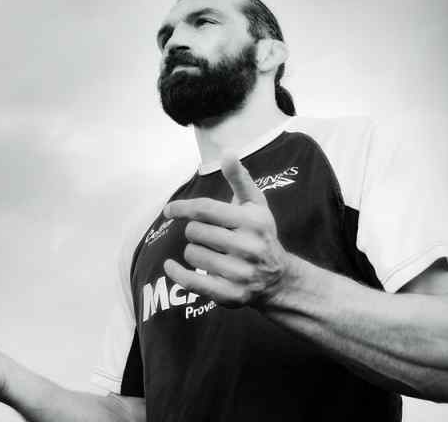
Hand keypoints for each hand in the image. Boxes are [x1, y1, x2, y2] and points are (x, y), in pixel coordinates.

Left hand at [163, 155, 296, 307]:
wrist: (279, 278)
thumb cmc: (260, 234)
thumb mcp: (255, 204)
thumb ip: (239, 178)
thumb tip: (227, 152)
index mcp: (252, 221)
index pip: (205, 210)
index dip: (182, 207)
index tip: (169, 210)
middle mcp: (249, 247)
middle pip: (195, 232)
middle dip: (195, 231)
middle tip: (207, 236)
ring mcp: (240, 273)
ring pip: (192, 254)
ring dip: (194, 251)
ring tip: (210, 253)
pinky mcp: (231, 294)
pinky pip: (192, 282)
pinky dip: (176, 273)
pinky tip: (171, 266)